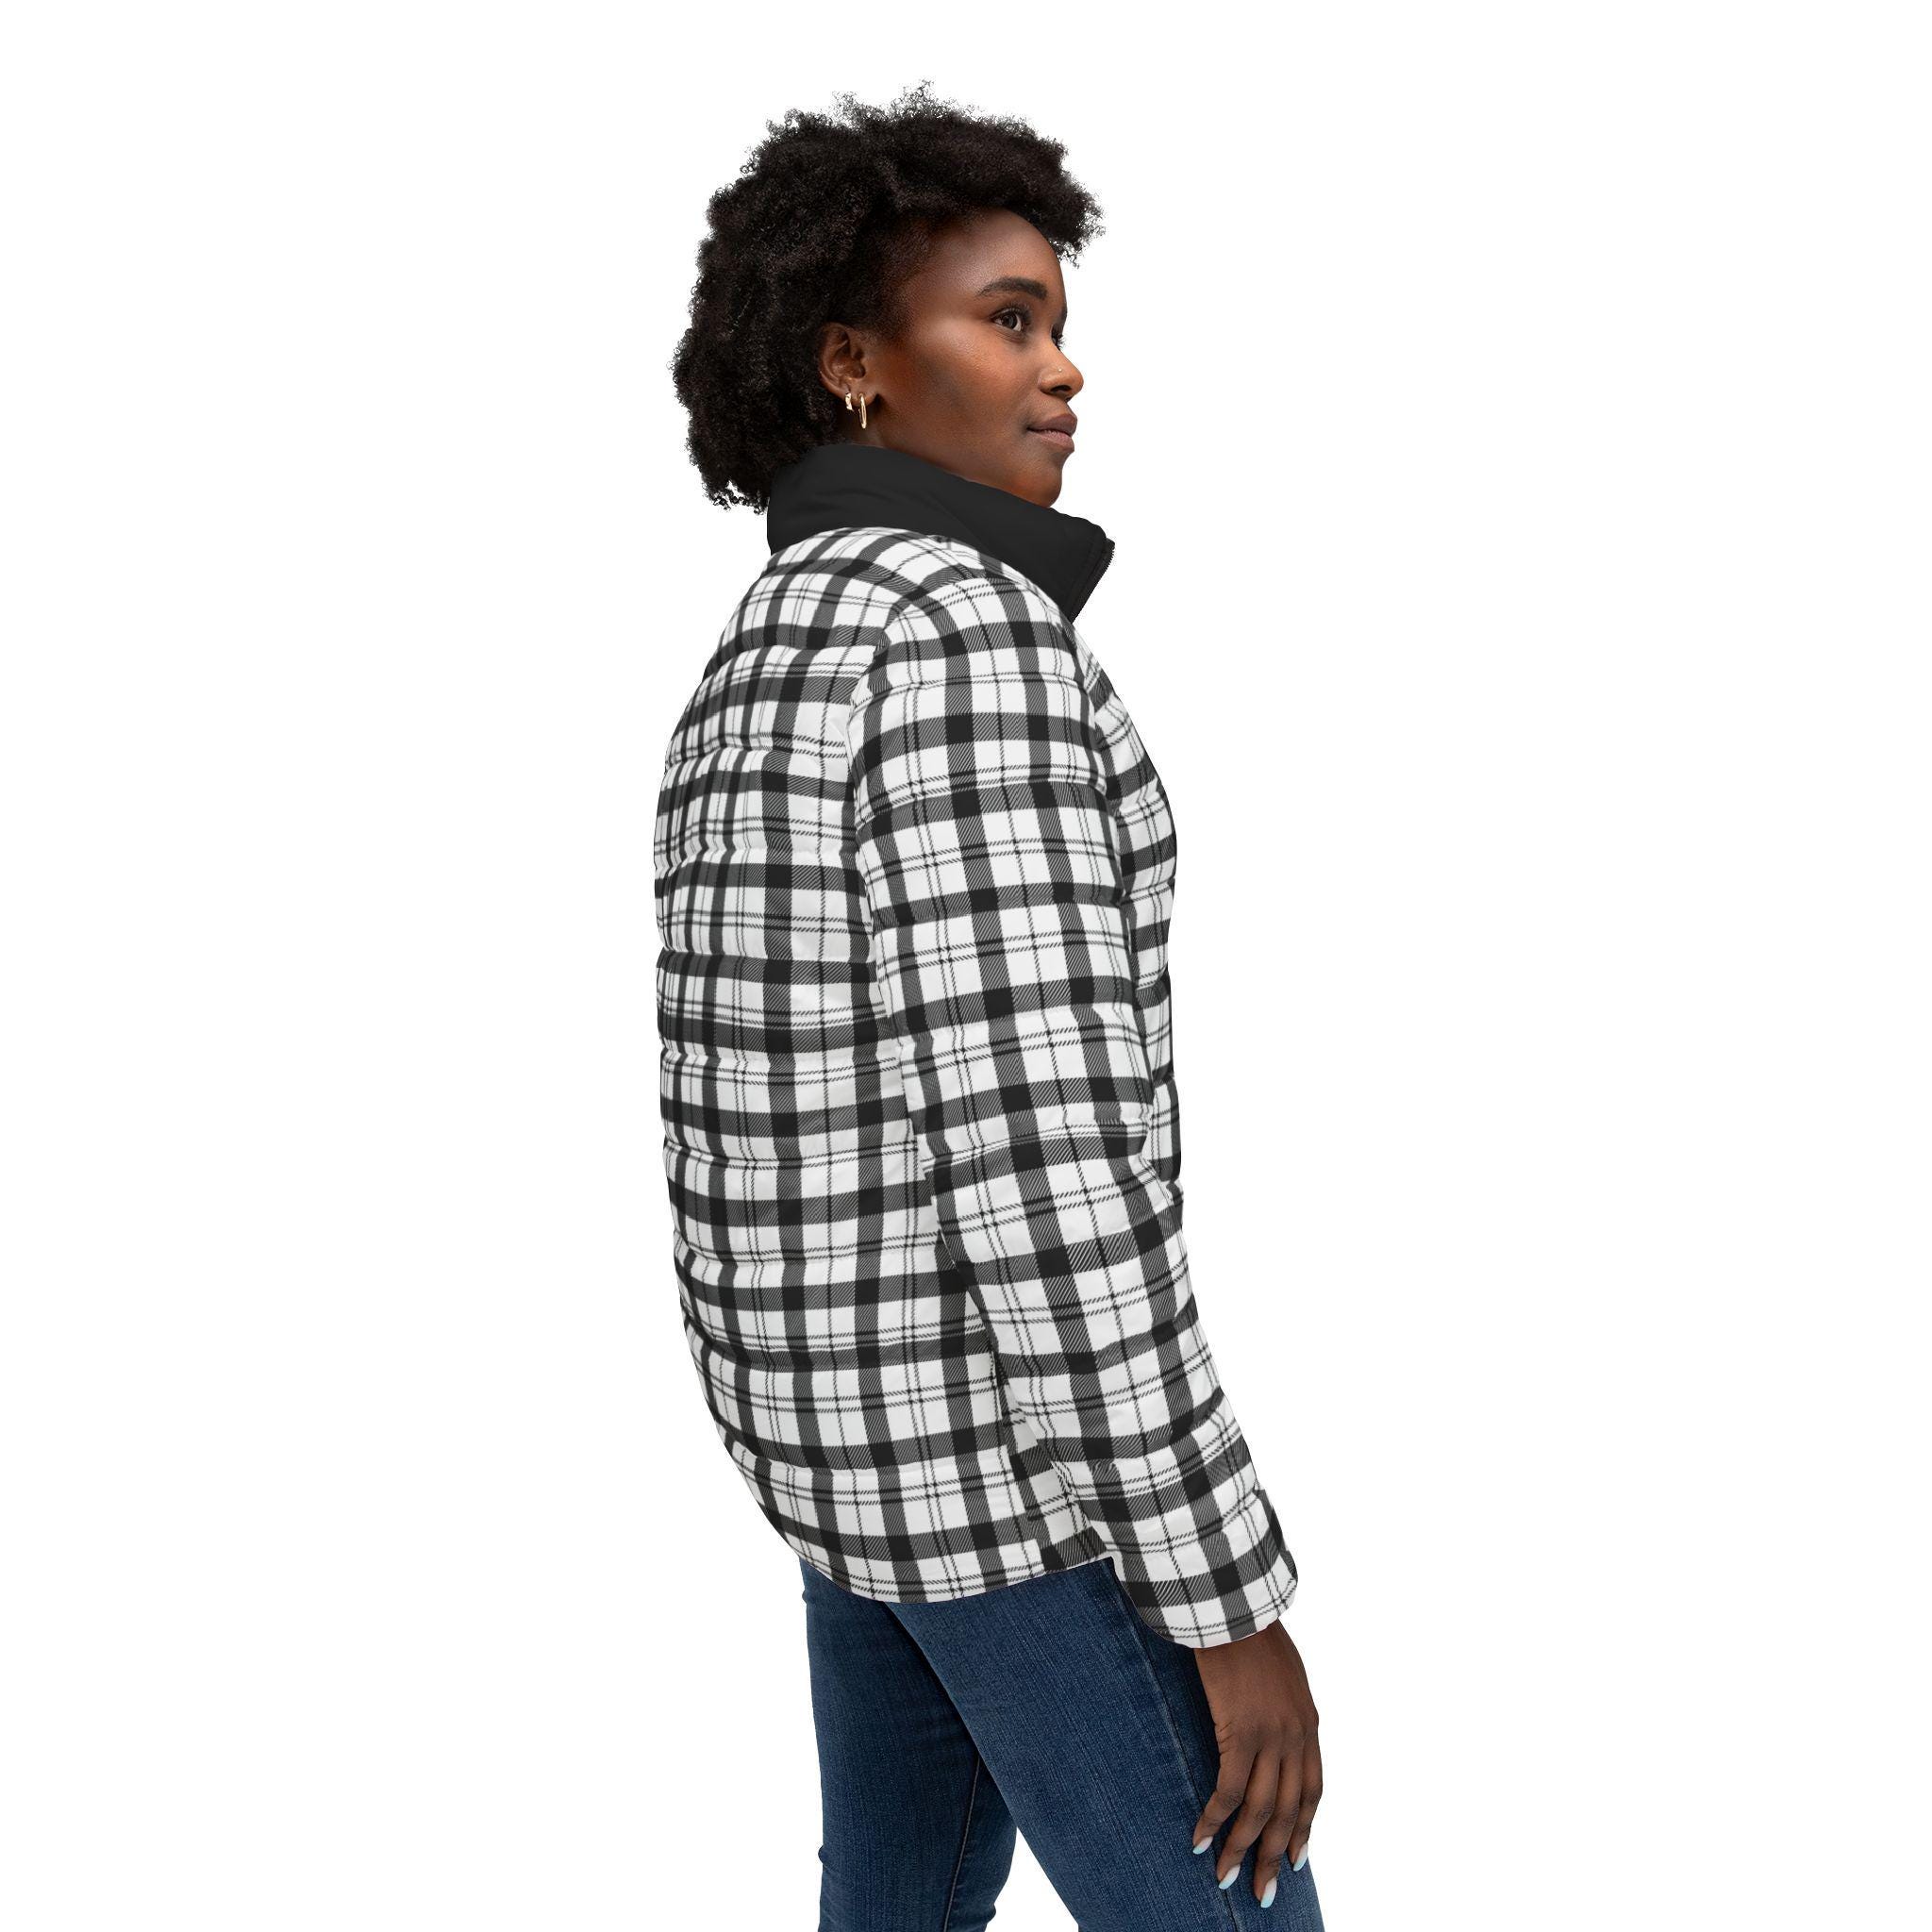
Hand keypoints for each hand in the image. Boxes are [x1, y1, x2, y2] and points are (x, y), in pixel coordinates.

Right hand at [1187, 1620, 1321, 1907]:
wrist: (1235, 1604)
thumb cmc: (1249, 1629)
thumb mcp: (1282, 1671)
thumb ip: (1282, 1704)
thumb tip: (1268, 1723)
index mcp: (1309, 1723)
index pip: (1313, 1790)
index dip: (1304, 1828)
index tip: (1294, 1859)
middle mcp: (1297, 1736)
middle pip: (1290, 1811)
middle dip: (1274, 1855)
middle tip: (1261, 1891)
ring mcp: (1271, 1735)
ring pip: (1260, 1809)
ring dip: (1242, 1848)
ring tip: (1226, 1877)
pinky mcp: (1241, 1731)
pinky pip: (1229, 1789)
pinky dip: (1215, 1819)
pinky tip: (1199, 1840)